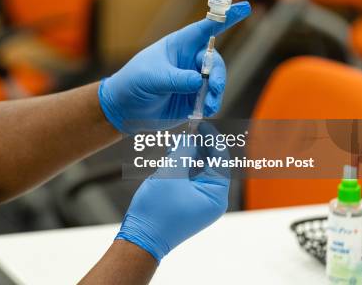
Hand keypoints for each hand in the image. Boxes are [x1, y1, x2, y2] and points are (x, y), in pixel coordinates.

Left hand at [98, 1, 250, 133]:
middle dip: (218, 74)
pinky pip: (211, 99)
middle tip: (215, 87)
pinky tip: (206, 111)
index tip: (244, 7)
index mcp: (179, 45)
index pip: (206, 28)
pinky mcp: (194, 98)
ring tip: (210, 105)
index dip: (225, 17)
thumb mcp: (151, 78)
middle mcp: (189, 60)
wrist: (125, 109)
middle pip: (215, 61)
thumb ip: (175, 79)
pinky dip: (212, 104)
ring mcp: (193, 79)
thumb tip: (198, 82)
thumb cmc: (133, 83)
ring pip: (216, 81)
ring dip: (216, 92)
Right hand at [116, 122, 229, 261]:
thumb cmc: (157, 210)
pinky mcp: (188, 203)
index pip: (220, 159)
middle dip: (198, 147)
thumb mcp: (170, 175)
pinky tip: (171, 158)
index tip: (200, 123)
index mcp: (215, 194)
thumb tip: (191, 137)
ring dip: (188, 156)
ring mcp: (200, 202)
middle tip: (186, 131)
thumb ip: (183, 152)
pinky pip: (190, 179)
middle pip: (211, 164)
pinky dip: (182, 167)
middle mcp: (212, 199)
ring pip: (199, 170)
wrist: (141, 238)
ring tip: (175, 145)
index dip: (211, 138)